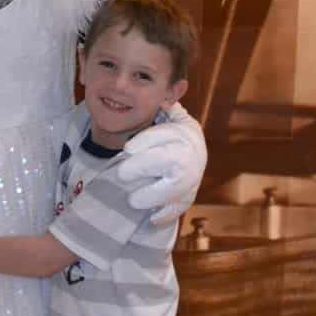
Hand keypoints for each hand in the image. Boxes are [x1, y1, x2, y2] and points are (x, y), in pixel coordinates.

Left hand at [117, 102, 205, 225]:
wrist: (187, 157)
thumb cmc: (166, 136)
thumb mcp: (166, 117)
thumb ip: (162, 108)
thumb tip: (161, 97)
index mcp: (186, 132)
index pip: (169, 134)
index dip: (148, 141)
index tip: (127, 149)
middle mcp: (193, 155)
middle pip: (171, 160)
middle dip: (145, 166)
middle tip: (122, 173)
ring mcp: (193, 178)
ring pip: (177, 187)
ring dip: (153, 194)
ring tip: (132, 200)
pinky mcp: (188, 197)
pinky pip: (179, 207)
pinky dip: (165, 214)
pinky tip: (151, 218)